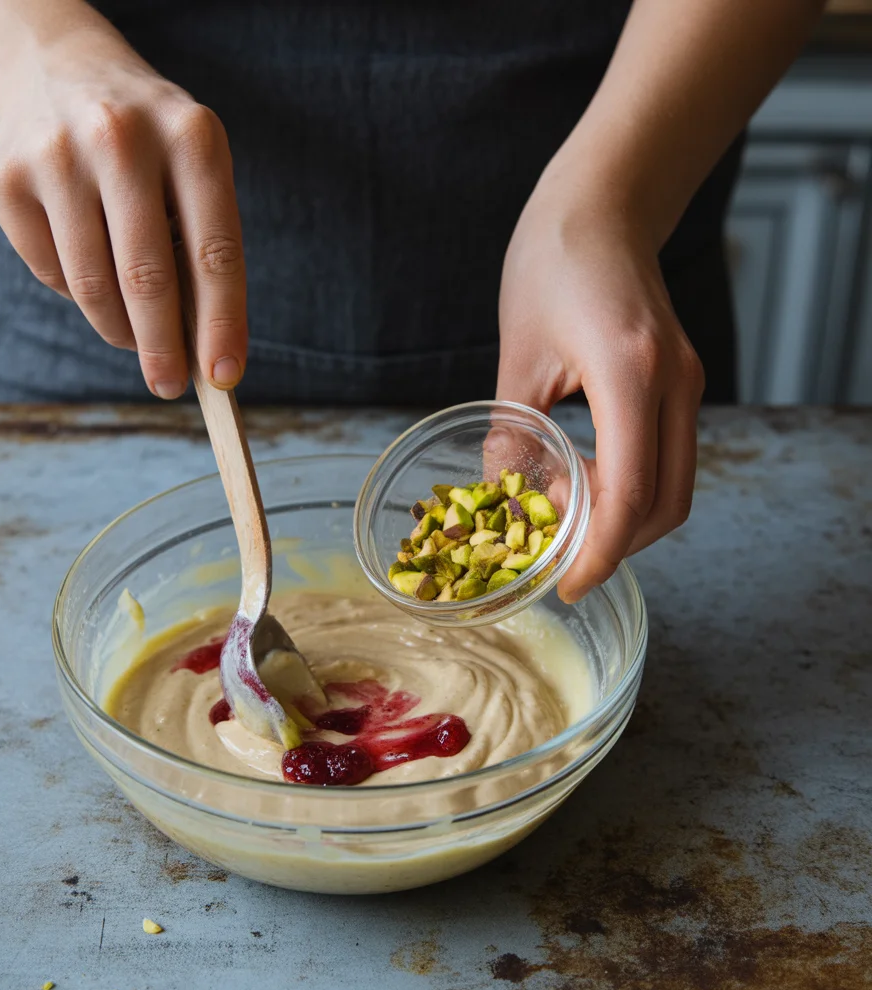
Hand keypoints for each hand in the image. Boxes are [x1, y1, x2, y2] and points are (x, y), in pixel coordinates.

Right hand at [0, 29, 245, 397]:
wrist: (59, 71)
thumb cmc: (149, 146)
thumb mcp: (194, 172)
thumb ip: (204, 250)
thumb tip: (206, 350)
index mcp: (191, 137)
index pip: (213, 252)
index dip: (221, 323)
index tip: (223, 376)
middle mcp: (121, 137)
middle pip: (147, 277)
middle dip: (162, 347)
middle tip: (168, 385)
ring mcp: (55, 155)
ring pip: (92, 286)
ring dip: (118, 329)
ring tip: (133, 335)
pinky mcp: (5, 179)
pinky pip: (50, 274)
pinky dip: (76, 293)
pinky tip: (88, 264)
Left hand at [497, 176, 704, 602]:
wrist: (604, 204)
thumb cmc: (552, 261)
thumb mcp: (517, 353)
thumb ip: (512, 433)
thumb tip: (502, 499)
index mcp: (631, 373)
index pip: (630, 493)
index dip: (599, 553)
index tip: (566, 586)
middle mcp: (674, 382)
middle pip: (666, 504)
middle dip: (615, 547)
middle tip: (561, 564)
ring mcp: (686, 382)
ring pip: (674, 486)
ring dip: (625, 520)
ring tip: (566, 523)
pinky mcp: (680, 380)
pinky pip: (667, 456)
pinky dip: (632, 488)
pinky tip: (585, 483)